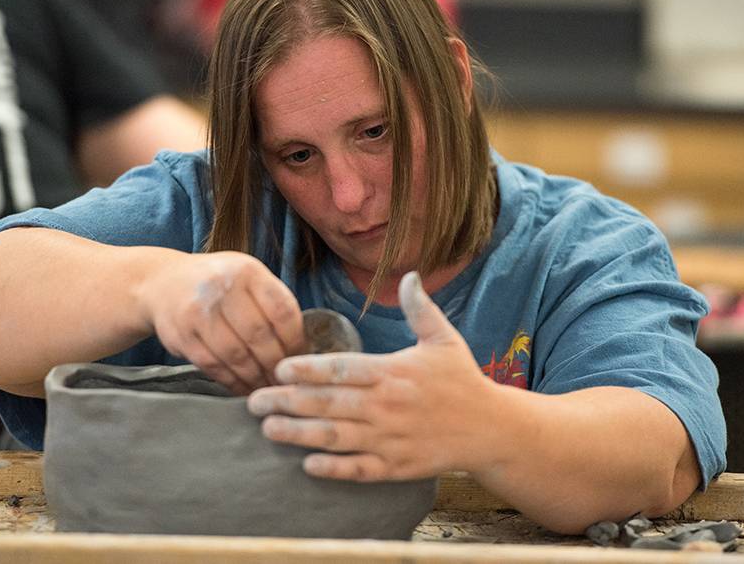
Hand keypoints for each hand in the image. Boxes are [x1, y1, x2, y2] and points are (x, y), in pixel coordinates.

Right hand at [139, 251, 303, 393]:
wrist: (162, 283)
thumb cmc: (218, 284)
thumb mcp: (247, 277)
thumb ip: (272, 303)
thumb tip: (303, 349)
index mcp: (247, 271)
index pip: (282, 311)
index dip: (295, 341)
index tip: (301, 359)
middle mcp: (221, 287)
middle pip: (260, 337)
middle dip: (276, 365)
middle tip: (286, 382)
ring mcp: (198, 312)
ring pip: (236, 356)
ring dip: (256, 378)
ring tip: (267, 389)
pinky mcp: (181, 335)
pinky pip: (213, 366)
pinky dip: (232, 382)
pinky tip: (244, 387)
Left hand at [246, 272, 496, 480]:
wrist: (491, 428)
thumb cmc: (463, 380)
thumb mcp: (444, 338)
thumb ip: (420, 308)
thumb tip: (410, 274)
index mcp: (393, 372)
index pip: (340, 369)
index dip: (306, 369)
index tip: (278, 369)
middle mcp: (387, 405)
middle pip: (327, 404)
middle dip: (286, 402)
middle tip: (252, 402)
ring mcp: (390, 438)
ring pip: (335, 437)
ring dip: (298, 435)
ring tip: (268, 429)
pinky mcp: (397, 466)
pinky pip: (358, 469)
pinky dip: (332, 468)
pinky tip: (306, 464)